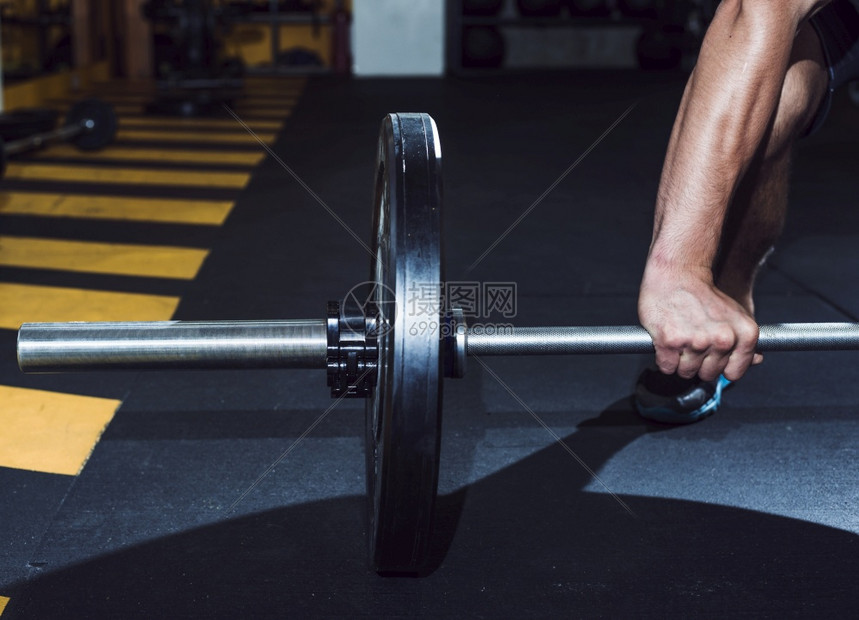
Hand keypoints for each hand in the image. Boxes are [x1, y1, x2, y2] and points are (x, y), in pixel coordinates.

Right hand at [638, 265, 762, 381]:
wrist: (677, 273)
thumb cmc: (703, 294)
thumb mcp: (735, 314)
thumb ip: (745, 341)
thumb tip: (756, 360)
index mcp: (743, 335)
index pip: (733, 373)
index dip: (720, 365)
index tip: (712, 355)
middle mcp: (722, 340)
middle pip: (707, 374)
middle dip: (697, 363)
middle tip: (692, 341)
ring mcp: (695, 342)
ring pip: (685, 372)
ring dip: (679, 361)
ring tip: (680, 338)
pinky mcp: (670, 342)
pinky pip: (667, 367)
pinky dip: (663, 358)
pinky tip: (666, 341)